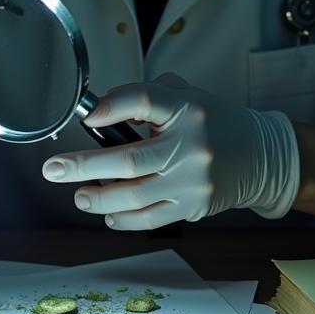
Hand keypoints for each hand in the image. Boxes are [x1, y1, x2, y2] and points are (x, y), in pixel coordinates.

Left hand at [41, 72, 299, 228]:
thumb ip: (148, 97)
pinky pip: (150, 219)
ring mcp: (192, 181)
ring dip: (98, 198)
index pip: (144, 101)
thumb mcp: (188, 94)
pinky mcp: (193, 206)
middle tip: (53, 169)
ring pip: (134, 196)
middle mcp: (190, 145)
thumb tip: (102, 109)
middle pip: (128, 159)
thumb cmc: (214, 121)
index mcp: (187, 108)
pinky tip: (107, 214)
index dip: (112, 106)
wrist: (261, 155)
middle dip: (83, 166)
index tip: (86, 117)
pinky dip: (123, 219)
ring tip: (79, 196)